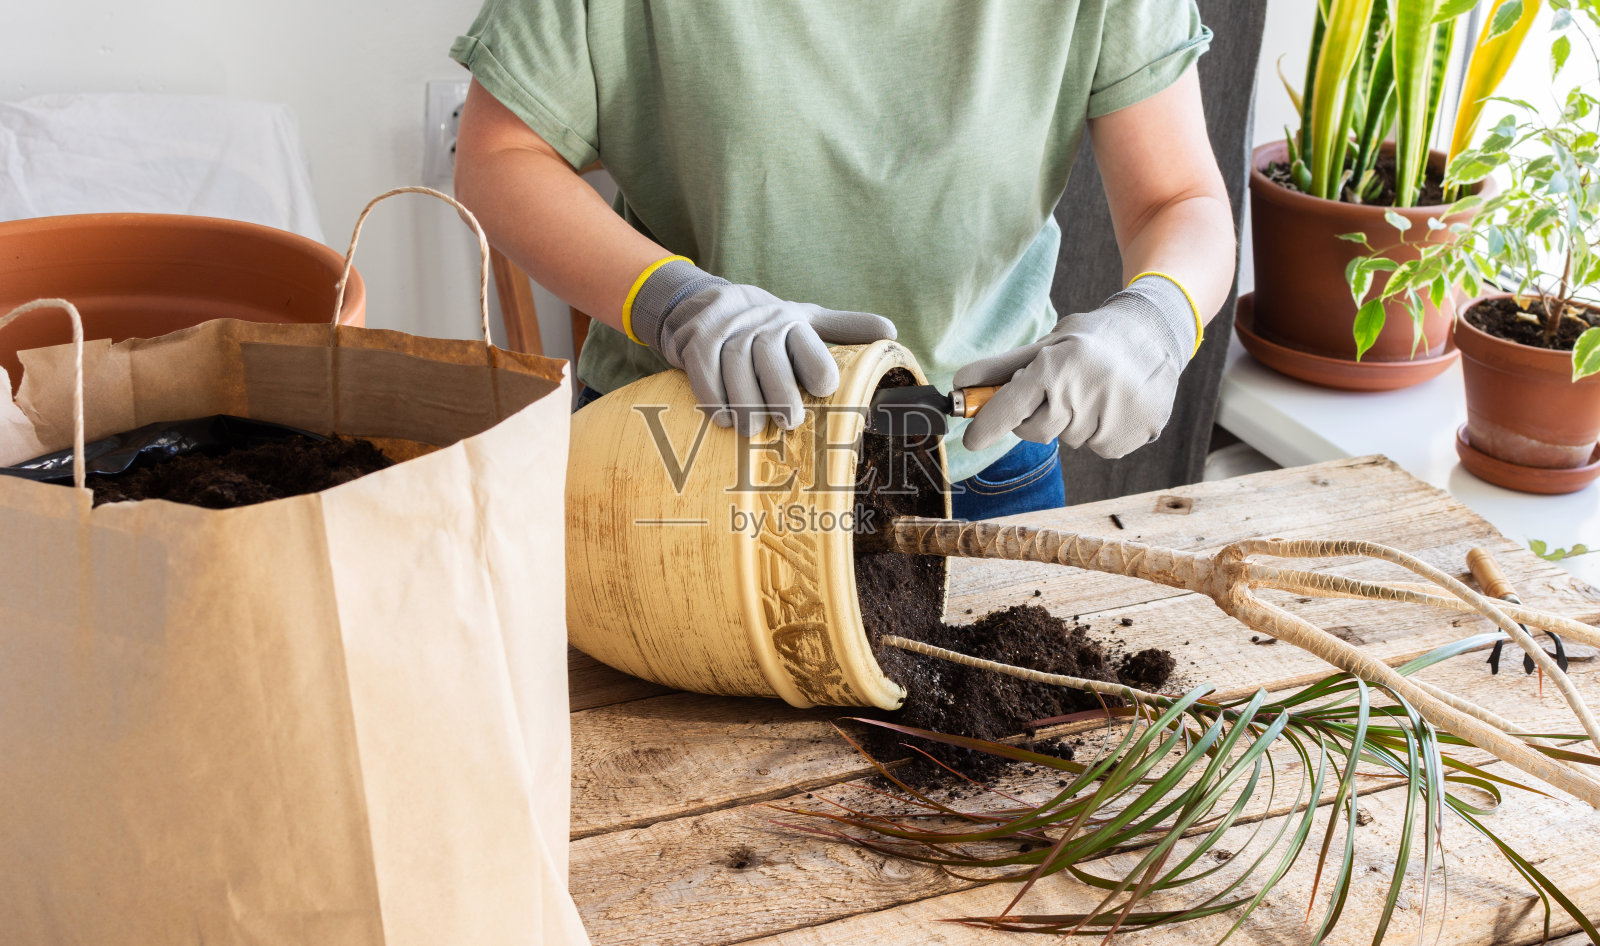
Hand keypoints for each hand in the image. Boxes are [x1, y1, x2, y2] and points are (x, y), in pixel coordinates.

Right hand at [630, 260, 896, 434]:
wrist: (704, 304)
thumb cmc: (767, 327)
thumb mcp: (806, 322)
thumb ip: (845, 329)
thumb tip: (891, 332)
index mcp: (792, 320)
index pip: (807, 340)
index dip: (817, 363)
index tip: (825, 390)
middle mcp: (759, 320)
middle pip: (769, 354)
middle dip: (780, 390)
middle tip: (790, 422)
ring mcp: (725, 329)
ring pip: (735, 364)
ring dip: (745, 401)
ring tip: (754, 430)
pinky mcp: (695, 340)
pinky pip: (702, 369)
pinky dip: (713, 397)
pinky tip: (724, 420)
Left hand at [954, 275, 1198, 458]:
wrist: (1156, 332)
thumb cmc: (1091, 339)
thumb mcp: (1048, 342)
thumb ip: (1003, 367)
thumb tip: (960, 384)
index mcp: (1057, 365)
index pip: (1010, 406)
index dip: (987, 426)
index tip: (971, 440)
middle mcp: (1083, 391)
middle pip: (1038, 431)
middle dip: (1039, 417)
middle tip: (1058, 391)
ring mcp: (1113, 415)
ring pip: (1072, 440)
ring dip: (1076, 422)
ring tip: (1096, 391)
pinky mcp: (1135, 432)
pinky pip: (1100, 447)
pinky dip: (1102, 431)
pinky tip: (1114, 405)